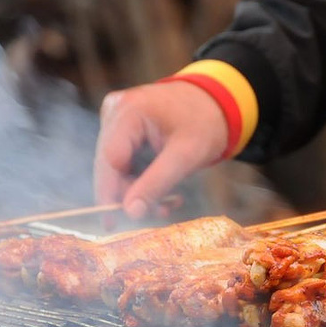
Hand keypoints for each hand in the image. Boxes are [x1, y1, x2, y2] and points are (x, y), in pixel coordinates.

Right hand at [94, 80, 227, 222]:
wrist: (216, 103)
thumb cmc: (205, 122)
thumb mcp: (186, 155)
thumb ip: (158, 182)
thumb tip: (131, 212)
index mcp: (129, 110)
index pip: (110, 159)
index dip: (111, 193)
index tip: (116, 223)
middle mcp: (115, 111)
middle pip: (109, 164)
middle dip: (128, 194)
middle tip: (153, 216)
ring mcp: (116, 118)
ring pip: (115, 166)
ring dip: (138, 190)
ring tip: (166, 207)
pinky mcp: (122, 128)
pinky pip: (124, 160)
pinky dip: (141, 179)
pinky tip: (162, 193)